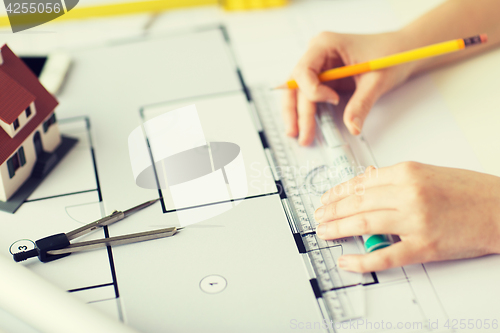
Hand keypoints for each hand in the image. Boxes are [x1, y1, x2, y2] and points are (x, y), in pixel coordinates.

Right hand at [282, 31, 415, 144]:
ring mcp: (319, 67)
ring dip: (297, 114)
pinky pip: (310, 97)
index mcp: (325, 45)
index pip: (303, 70)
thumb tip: (353, 127)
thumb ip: (362, 103)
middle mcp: (317, 55)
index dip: (313, 90)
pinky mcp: (325, 80)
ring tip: (299, 135)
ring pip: (298, 92)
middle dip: (297, 111)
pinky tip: (305, 127)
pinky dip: (307, 112)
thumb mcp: (377, 79)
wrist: (403, 51)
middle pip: (296, 85)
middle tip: (301, 134)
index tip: (333, 100)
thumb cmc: (391, 54)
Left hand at [314, 162, 499, 272]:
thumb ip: (395, 179)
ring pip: (363, 224)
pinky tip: (346, 259)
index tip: (327, 197)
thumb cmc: (468, 191)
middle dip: (331, 210)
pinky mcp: (423, 247)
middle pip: (357, 202)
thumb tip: (364, 185)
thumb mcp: (428, 173)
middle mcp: (408, 194)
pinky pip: (384, 255)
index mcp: (408, 172)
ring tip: (323, 231)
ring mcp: (415, 221)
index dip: (338, 192)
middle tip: (318, 215)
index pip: (361, 182)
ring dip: (337, 228)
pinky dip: (361, 259)